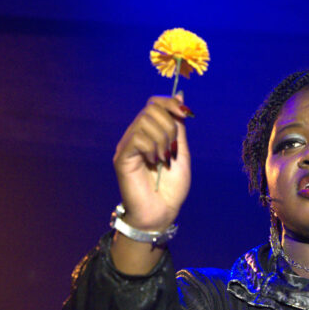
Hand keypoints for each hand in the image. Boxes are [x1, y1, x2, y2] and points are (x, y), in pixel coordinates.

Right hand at [113, 94, 191, 230]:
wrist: (162, 212)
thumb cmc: (172, 187)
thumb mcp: (181, 152)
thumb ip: (178, 127)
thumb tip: (180, 96)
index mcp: (150, 133)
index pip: (155, 104)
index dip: (170, 103)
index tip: (186, 114)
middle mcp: (136, 135)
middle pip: (151, 109)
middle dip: (170, 126)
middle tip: (172, 149)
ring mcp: (127, 145)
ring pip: (145, 121)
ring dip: (163, 139)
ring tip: (164, 159)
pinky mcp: (122, 157)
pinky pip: (137, 137)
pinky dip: (152, 148)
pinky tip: (154, 163)